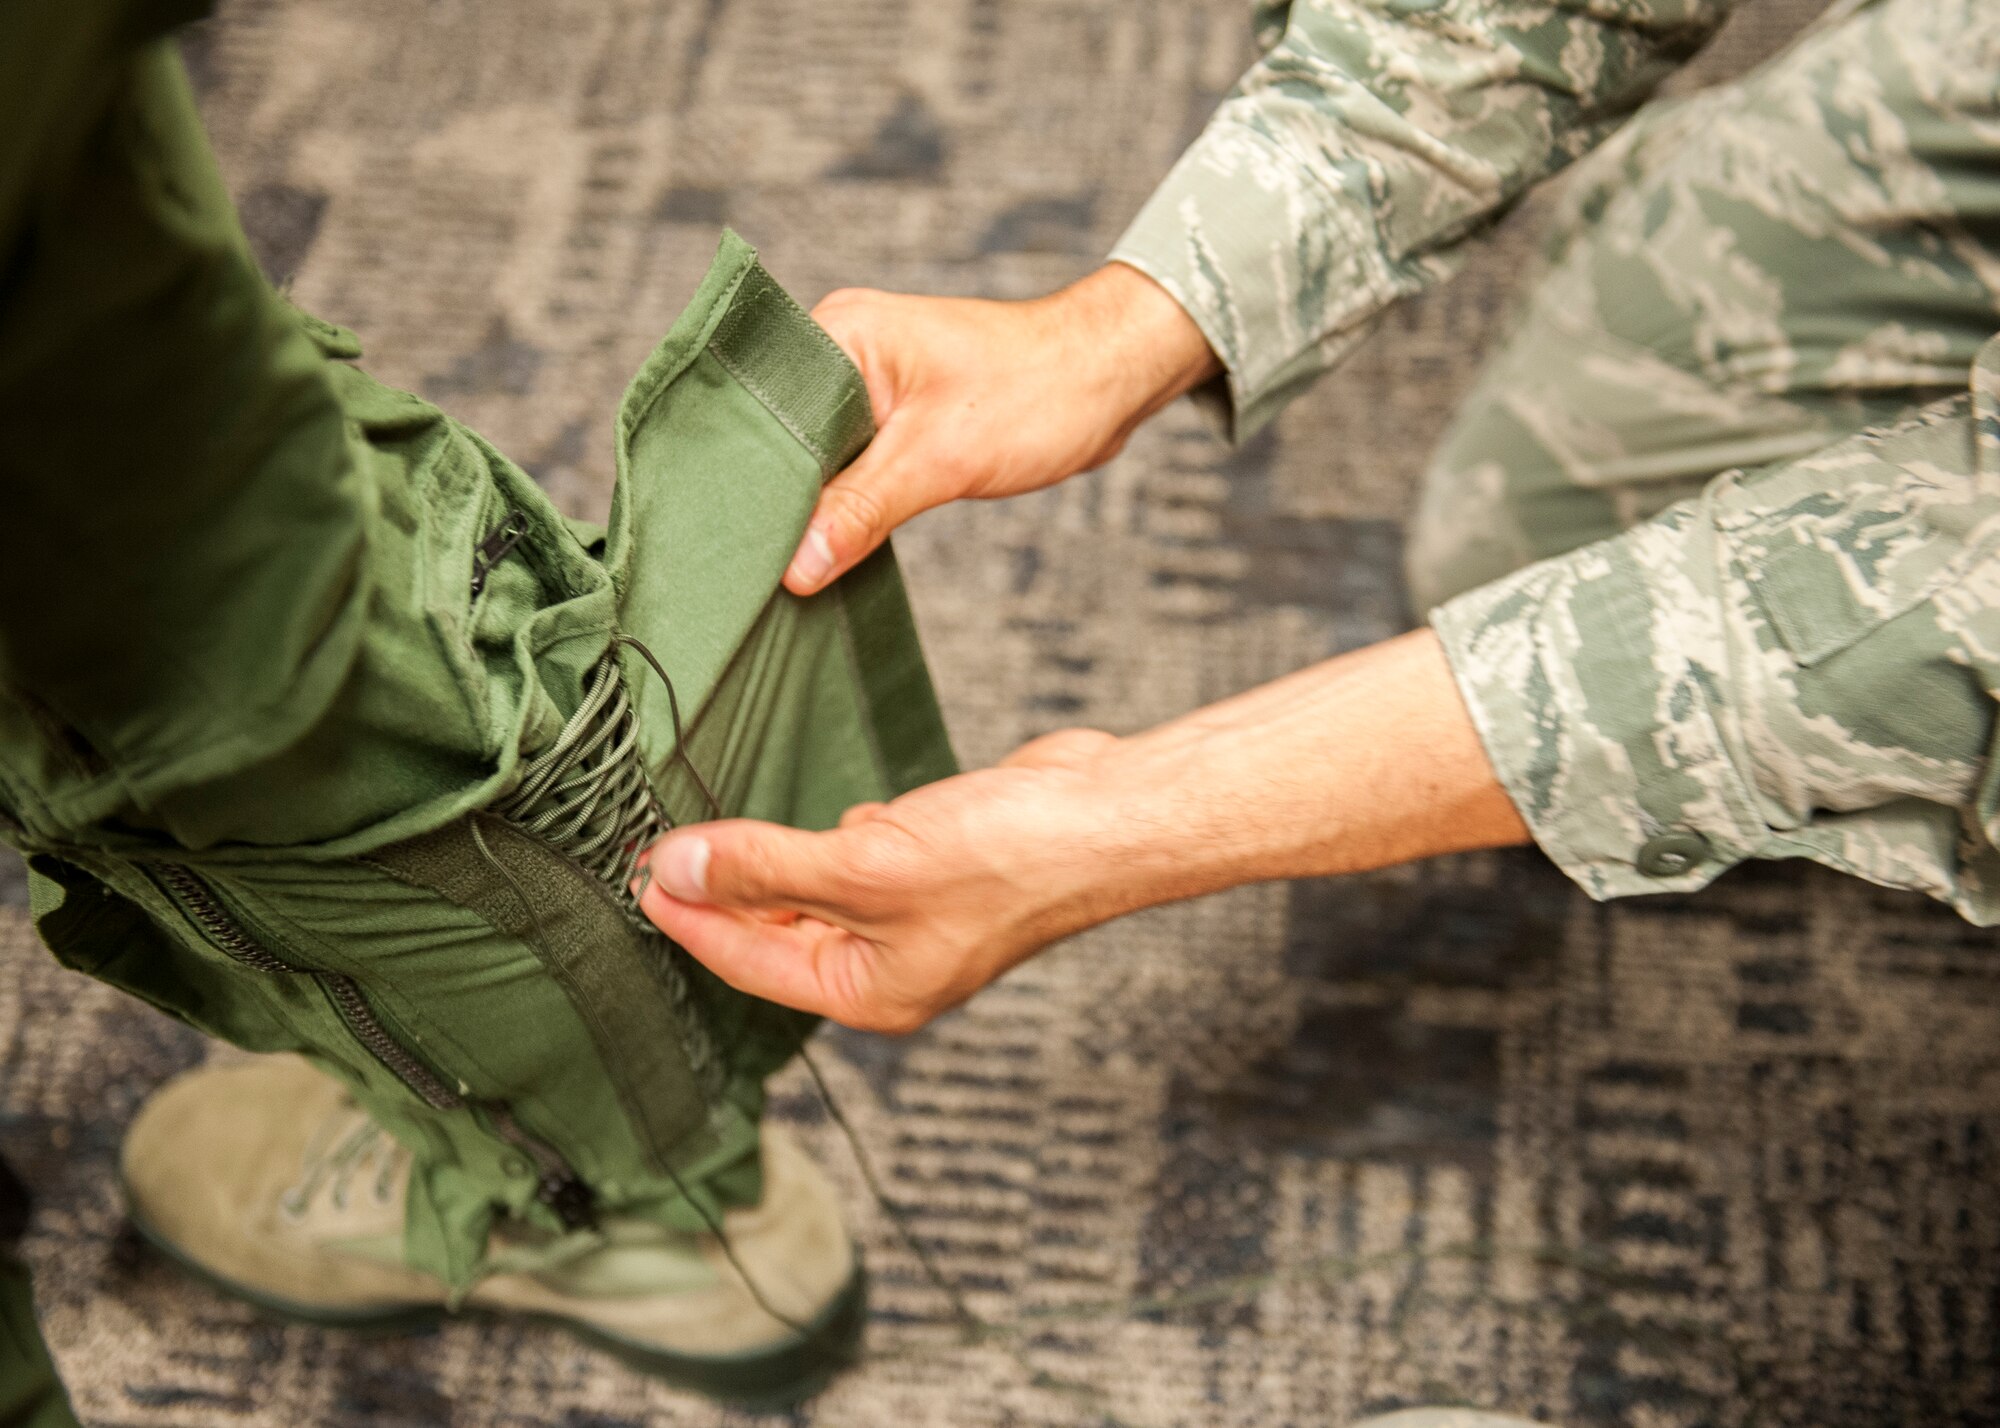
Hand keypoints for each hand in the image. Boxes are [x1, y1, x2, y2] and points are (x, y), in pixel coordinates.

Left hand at [634, 729, 1129, 1033]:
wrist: (1107, 817)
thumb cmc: (1008, 860)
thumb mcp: (866, 865)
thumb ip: (765, 867)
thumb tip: (675, 867)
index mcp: (869, 992)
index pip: (748, 962)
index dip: (687, 916)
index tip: (635, 871)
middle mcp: (887, 966)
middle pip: (776, 934)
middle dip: (721, 890)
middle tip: (655, 841)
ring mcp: (913, 919)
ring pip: (814, 895)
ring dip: (770, 862)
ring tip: (710, 825)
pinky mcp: (935, 870)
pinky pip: (857, 863)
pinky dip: (830, 839)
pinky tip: (824, 813)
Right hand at [785, 263, 1218, 595]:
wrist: (1111, 379)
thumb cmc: (1039, 392)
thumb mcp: (940, 459)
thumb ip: (861, 510)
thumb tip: (795, 567)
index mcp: (838, 333)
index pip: (761, 411)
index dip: (744, 479)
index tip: (728, 540)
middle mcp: (842, 349)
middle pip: (778, 436)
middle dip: (772, 499)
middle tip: (749, 564)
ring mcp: (867, 383)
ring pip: (814, 458)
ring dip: (809, 507)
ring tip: (780, 563)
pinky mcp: (893, 415)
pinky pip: (848, 466)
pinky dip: (841, 505)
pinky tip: (826, 546)